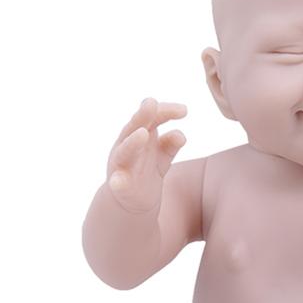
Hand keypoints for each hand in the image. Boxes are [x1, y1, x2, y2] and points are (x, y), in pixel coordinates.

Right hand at [106, 98, 187, 212]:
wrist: (132, 200)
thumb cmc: (147, 171)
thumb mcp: (162, 156)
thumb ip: (170, 144)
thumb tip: (180, 134)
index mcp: (138, 135)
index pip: (151, 118)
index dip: (166, 111)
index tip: (184, 110)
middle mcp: (127, 145)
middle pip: (134, 127)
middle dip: (143, 115)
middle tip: (151, 103)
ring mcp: (121, 165)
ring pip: (125, 151)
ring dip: (133, 142)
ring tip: (143, 134)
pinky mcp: (120, 186)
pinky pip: (117, 182)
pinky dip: (117, 181)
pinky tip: (118, 182)